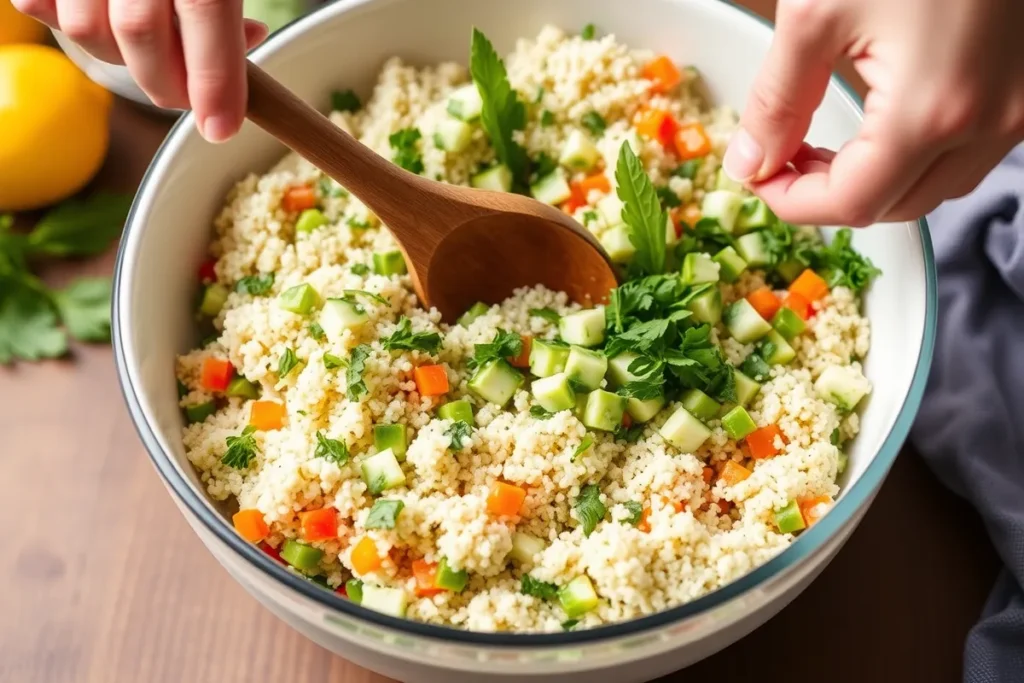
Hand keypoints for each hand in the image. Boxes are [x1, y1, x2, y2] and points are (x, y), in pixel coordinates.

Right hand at [13, 0, 268, 141]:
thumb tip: (248, 36)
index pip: (204, 10)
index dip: (215, 80)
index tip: (222, 128)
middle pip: (138, 32)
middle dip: (169, 83)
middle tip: (194, 96)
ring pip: (82, 27)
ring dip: (120, 54)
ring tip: (157, 40)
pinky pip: (33, 1)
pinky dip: (62, 16)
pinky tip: (103, 12)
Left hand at [722, 0, 1023, 225]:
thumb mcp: (816, 13)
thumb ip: (777, 101)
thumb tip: (749, 162)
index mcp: (933, 112)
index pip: (852, 203)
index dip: (791, 202)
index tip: (756, 176)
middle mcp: (990, 124)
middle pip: (894, 206)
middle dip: (828, 195)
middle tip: (782, 159)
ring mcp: (1019, 110)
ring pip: (934, 187)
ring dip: (874, 181)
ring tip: (824, 145)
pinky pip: (967, 153)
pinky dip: (914, 156)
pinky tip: (879, 125)